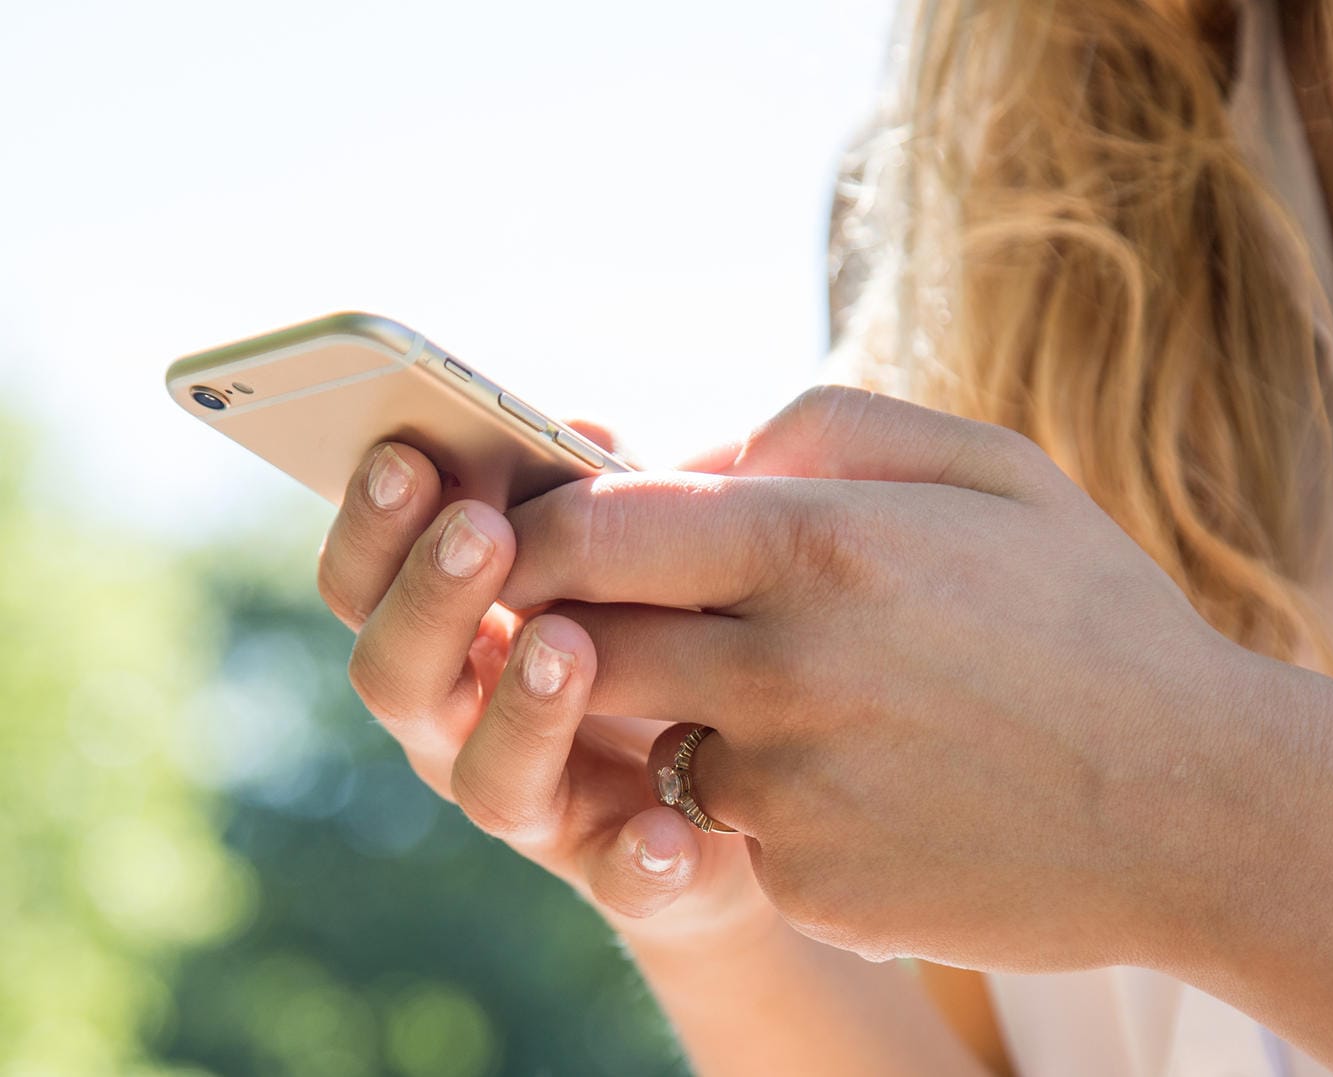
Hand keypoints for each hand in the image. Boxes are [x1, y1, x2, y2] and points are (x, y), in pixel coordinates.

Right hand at [314, 432, 774, 945]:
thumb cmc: (660, 631)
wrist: (746, 780)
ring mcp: (539, 807)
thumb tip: (578, 426)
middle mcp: (463, 726)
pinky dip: (638, 858)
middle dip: (430, 598)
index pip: (367, 581)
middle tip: (481, 530)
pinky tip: (669, 830)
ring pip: (489, 778)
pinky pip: (620, 881)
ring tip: (566, 645)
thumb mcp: (629, 550)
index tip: (402, 454)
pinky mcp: (624, 872)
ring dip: (522, 708)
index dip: (370, 524)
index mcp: (447, 632)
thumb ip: (598, 494)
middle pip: (396, 675)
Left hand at [498, 387, 1257, 971]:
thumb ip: (823, 427)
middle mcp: (781, 670)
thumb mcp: (989, 467)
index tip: (531, 539)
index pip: (593, 529)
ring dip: (692, 717)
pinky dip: (767, 803)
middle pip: (583, 642)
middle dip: (581, 626)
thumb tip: (693, 458)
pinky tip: (873, 786)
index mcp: (818, 543)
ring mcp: (789, 792)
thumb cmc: (1093, 618)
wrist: (1196, 806)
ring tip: (820, 704)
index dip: (540, 532)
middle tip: (635, 615)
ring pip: (654, 741)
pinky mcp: (805, 885)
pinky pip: (732, 827)